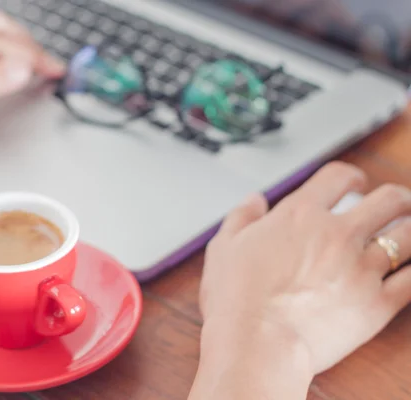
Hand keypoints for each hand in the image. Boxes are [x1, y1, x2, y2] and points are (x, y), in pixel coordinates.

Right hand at [193, 162, 410, 398]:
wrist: (255, 343)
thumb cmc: (235, 298)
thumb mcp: (223, 247)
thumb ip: (241, 216)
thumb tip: (255, 201)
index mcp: (300, 215)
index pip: (339, 176)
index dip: (351, 176)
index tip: (355, 183)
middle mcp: (337, 234)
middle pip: (389, 199)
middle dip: (396, 198)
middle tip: (394, 205)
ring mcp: (362, 268)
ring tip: (406, 236)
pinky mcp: (377, 304)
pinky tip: (410, 271)